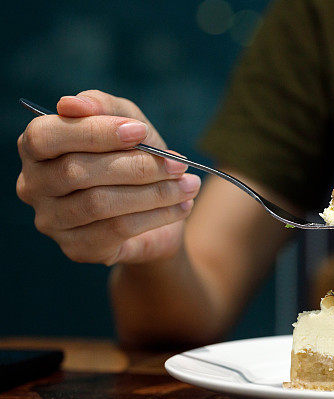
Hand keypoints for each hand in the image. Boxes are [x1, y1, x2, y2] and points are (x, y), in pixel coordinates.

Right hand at [16, 90, 200, 264]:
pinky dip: (157, 215)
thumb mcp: (127, 124)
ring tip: (189, 185)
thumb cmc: (133, 159)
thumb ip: (104, 107)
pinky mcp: (77, 249)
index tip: (141, 131)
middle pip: (76, 171)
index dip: (94, 132)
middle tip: (179, 163)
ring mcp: (52, 222)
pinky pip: (117, 230)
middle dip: (136, 165)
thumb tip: (72, 104)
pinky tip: (182, 206)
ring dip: (154, 192)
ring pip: (99, 203)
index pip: (45, 136)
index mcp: (36, 149)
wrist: (156, 214)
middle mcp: (33, 186)